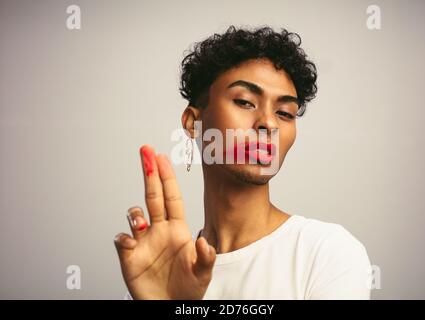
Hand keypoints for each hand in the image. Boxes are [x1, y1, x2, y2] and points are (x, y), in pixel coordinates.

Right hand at [114, 145, 215, 298]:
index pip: (171, 197)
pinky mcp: (130, 256)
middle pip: (152, 196)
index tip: (161, 157)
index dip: (166, 177)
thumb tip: (202, 240)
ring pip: (135, 214)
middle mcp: (159, 230)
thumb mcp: (203, 273)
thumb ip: (205, 257)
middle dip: (149, 173)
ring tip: (141, 222)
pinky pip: (122, 239)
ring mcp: (143, 241)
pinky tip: (132, 245)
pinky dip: (124, 238)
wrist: (170, 306)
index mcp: (178, 229)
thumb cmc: (188, 289)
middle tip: (144, 152)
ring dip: (135, 213)